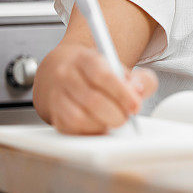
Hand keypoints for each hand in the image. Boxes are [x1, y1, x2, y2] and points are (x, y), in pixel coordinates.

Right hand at [34, 45, 157, 134]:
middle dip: (115, 114)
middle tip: (126, 117)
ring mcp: (56, 95)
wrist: (61, 70)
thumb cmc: (97, 72)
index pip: (102, 76)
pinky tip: (100, 127)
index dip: (121, 94)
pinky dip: (89, 132)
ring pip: (78, 117)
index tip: (135, 106)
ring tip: (113, 120)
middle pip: (92, 100)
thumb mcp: (120, 68)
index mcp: (85, 59)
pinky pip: (70, 130)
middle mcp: (66, 75)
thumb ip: (139, 78)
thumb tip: (138, 91)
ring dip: (101, 125)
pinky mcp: (53, 114)